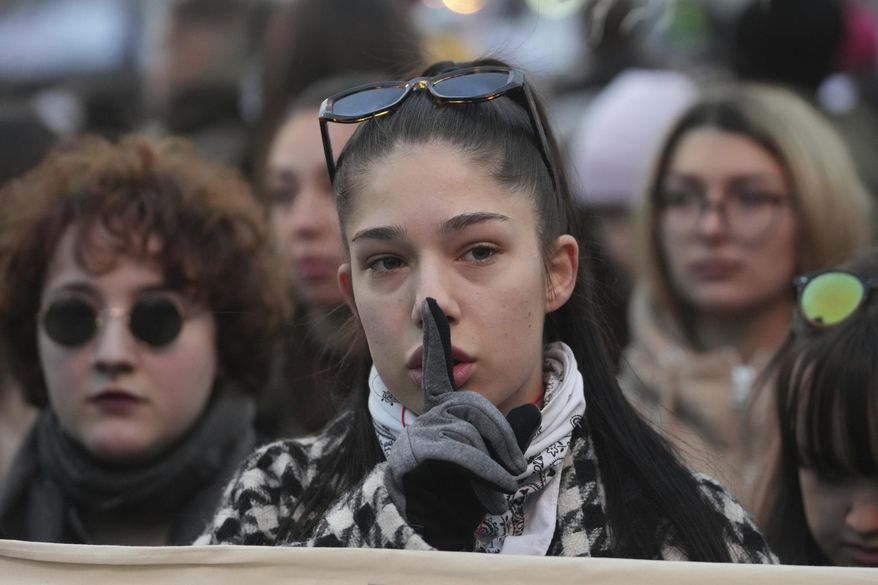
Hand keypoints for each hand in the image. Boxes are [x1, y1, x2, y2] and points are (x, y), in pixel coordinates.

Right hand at [384, 298, 540, 549]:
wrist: (455, 529)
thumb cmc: (479, 488)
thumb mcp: (501, 456)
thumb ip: (512, 433)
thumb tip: (530, 410)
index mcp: (445, 410)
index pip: (439, 367)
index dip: (437, 336)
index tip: (434, 306)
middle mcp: (425, 420)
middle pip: (467, 409)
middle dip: (497, 441)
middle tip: (512, 472)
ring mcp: (412, 443)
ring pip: (462, 436)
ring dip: (491, 468)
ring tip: (500, 490)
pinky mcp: (404, 468)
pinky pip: (452, 457)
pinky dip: (479, 476)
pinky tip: (484, 499)